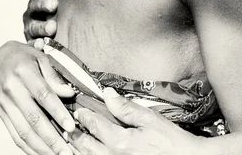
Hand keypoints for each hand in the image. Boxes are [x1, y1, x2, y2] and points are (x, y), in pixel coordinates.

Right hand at [0, 40, 74, 154]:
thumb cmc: (26, 57)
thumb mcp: (41, 57)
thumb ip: (54, 76)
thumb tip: (69, 93)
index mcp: (23, 71)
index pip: (43, 95)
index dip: (57, 112)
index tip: (71, 127)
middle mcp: (11, 88)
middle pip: (33, 118)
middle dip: (51, 138)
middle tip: (67, 151)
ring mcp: (4, 103)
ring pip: (23, 131)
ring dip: (41, 147)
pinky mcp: (1, 114)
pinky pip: (15, 135)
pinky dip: (28, 148)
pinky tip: (42, 154)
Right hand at [23, 0, 58, 42]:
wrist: (50, 36)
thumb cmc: (59, 14)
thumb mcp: (60, 0)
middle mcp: (32, 12)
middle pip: (35, 5)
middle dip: (44, 4)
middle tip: (54, 4)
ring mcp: (30, 27)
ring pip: (33, 26)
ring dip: (41, 26)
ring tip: (51, 28)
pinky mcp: (31, 42)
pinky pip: (31, 44)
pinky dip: (35, 45)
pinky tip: (41, 45)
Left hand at [70, 87, 204, 154]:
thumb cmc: (173, 142)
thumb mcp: (151, 120)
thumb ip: (126, 108)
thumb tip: (107, 93)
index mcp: (121, 142)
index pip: (94, 126)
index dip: (84, 117)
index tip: (78, 111)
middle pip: (86, 147)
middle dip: (76, 136)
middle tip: (69, 127)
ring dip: (78, 151)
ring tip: (71, 143)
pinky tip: (89, 154)